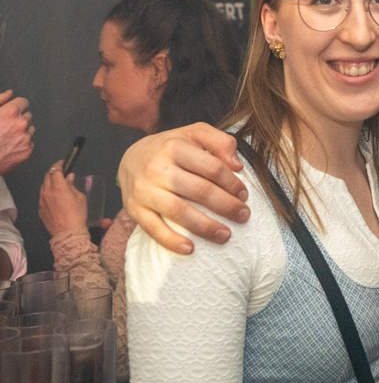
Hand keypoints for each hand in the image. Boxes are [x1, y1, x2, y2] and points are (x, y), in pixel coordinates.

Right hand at [0, 90, 33, 173]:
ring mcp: (25, 138)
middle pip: (27, 116)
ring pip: (30, 129)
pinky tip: (7, 146)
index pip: (23, 103)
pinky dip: (21, 144)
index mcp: (11, 112)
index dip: (15, 107)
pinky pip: (29, 143)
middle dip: (18, 119)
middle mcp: (21, 124)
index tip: (9, 113)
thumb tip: (10, 93)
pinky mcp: (27, 151)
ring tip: (4, 137)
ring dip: (21, 131)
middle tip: (4, 127)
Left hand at [38, 161, 87, 235]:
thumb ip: (73, 186)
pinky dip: (47, 193)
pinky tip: (54, 198)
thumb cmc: (77, 214)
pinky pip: (42, 197)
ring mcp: (42, 201)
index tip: (63, 163)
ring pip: (43, 187)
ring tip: (57, 185)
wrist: (67, 233)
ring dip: (49, 183)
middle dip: (53, 173)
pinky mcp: (40, 210)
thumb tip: (69, 178)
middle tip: (61, 174)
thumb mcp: (80, 198)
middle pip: (47, 177)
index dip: (59, 165)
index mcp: (58, 187)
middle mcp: (47, 192)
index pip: (55, 170)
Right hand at [118, 122, 248, 254]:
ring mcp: (144, 190)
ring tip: (225, 235)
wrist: (130, 156)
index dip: (232, 183)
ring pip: (178, 211)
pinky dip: (171, 241)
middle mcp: (157, 168)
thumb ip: (221, 142)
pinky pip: (152, 228)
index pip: (211, 167)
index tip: (244, 195)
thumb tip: (237, 165)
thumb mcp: (196, 133)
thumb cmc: (172, 147)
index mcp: (175, 147)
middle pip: (199, 190)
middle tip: (243, 216)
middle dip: (225, 206)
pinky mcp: (134, 209)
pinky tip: (190, 249)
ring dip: (205, 226)